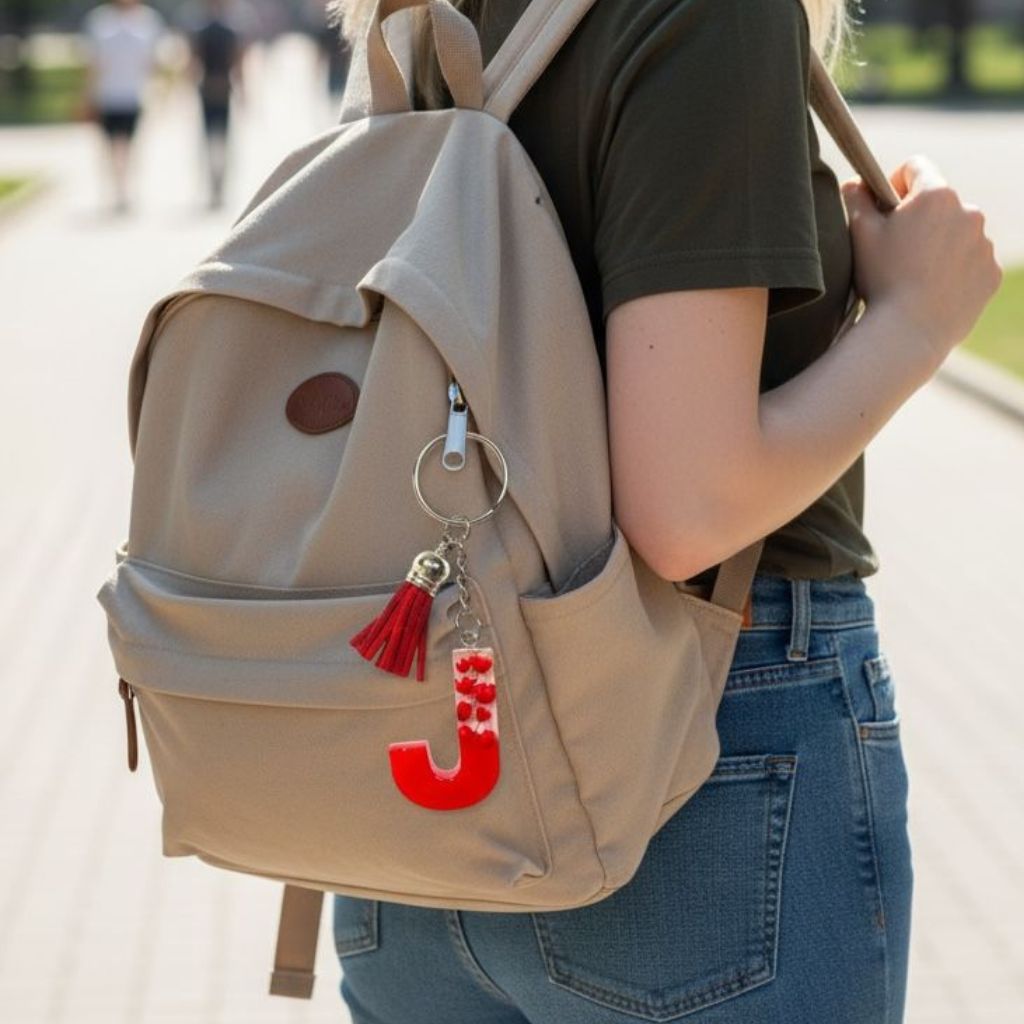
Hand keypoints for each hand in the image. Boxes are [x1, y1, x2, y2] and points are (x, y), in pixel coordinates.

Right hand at [840, 154, 1002, 374]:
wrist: (908, 331)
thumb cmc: (882, 279)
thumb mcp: (859, 234)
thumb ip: (856, 198)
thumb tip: (855, 182)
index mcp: (935, 195)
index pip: (915, 167)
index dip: (894, 183)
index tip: (884, 208)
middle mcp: (968, 212)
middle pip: (938, 204)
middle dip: (919, 219)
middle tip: (895, 250)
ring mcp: (984, 244)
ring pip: (957, 234)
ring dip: (938, 245)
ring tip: (913, 276)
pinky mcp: (991, 273)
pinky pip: (971, 263)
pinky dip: (954, 272)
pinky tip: (931, 291)